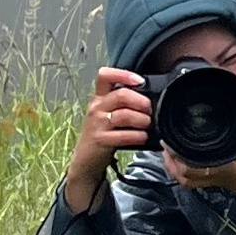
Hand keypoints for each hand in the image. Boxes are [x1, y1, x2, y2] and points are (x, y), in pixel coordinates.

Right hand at [63, 68, 149, 212]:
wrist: (86, 160)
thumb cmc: (103, 135)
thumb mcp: (108, 114)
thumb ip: (123, 104)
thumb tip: (150, 99)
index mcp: (99, 98)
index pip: (105, 75)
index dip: (123, 74)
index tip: (140, 81)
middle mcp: (96, 108)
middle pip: (121, 95)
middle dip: (141, 101)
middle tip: (150, 109)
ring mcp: (97, 124)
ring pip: (123, 115)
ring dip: (141, 120)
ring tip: (147, 125)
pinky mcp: (100, 140)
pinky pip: (122, 135)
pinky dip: (137, 136)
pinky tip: (142, 137)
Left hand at [163, 135, 235, 206]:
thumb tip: (233, 105)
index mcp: (219, 163)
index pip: (189, 160)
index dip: (174, 151)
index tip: (168, 139)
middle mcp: (214, 174)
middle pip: (183, 172)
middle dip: (170, 159)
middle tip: (166, 144)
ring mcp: (215, 181)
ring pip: (187, 180)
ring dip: (175, 169)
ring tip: (170, 155)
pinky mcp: (219, 184)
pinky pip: (195, 183)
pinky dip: (185, 176)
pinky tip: (184, 166)